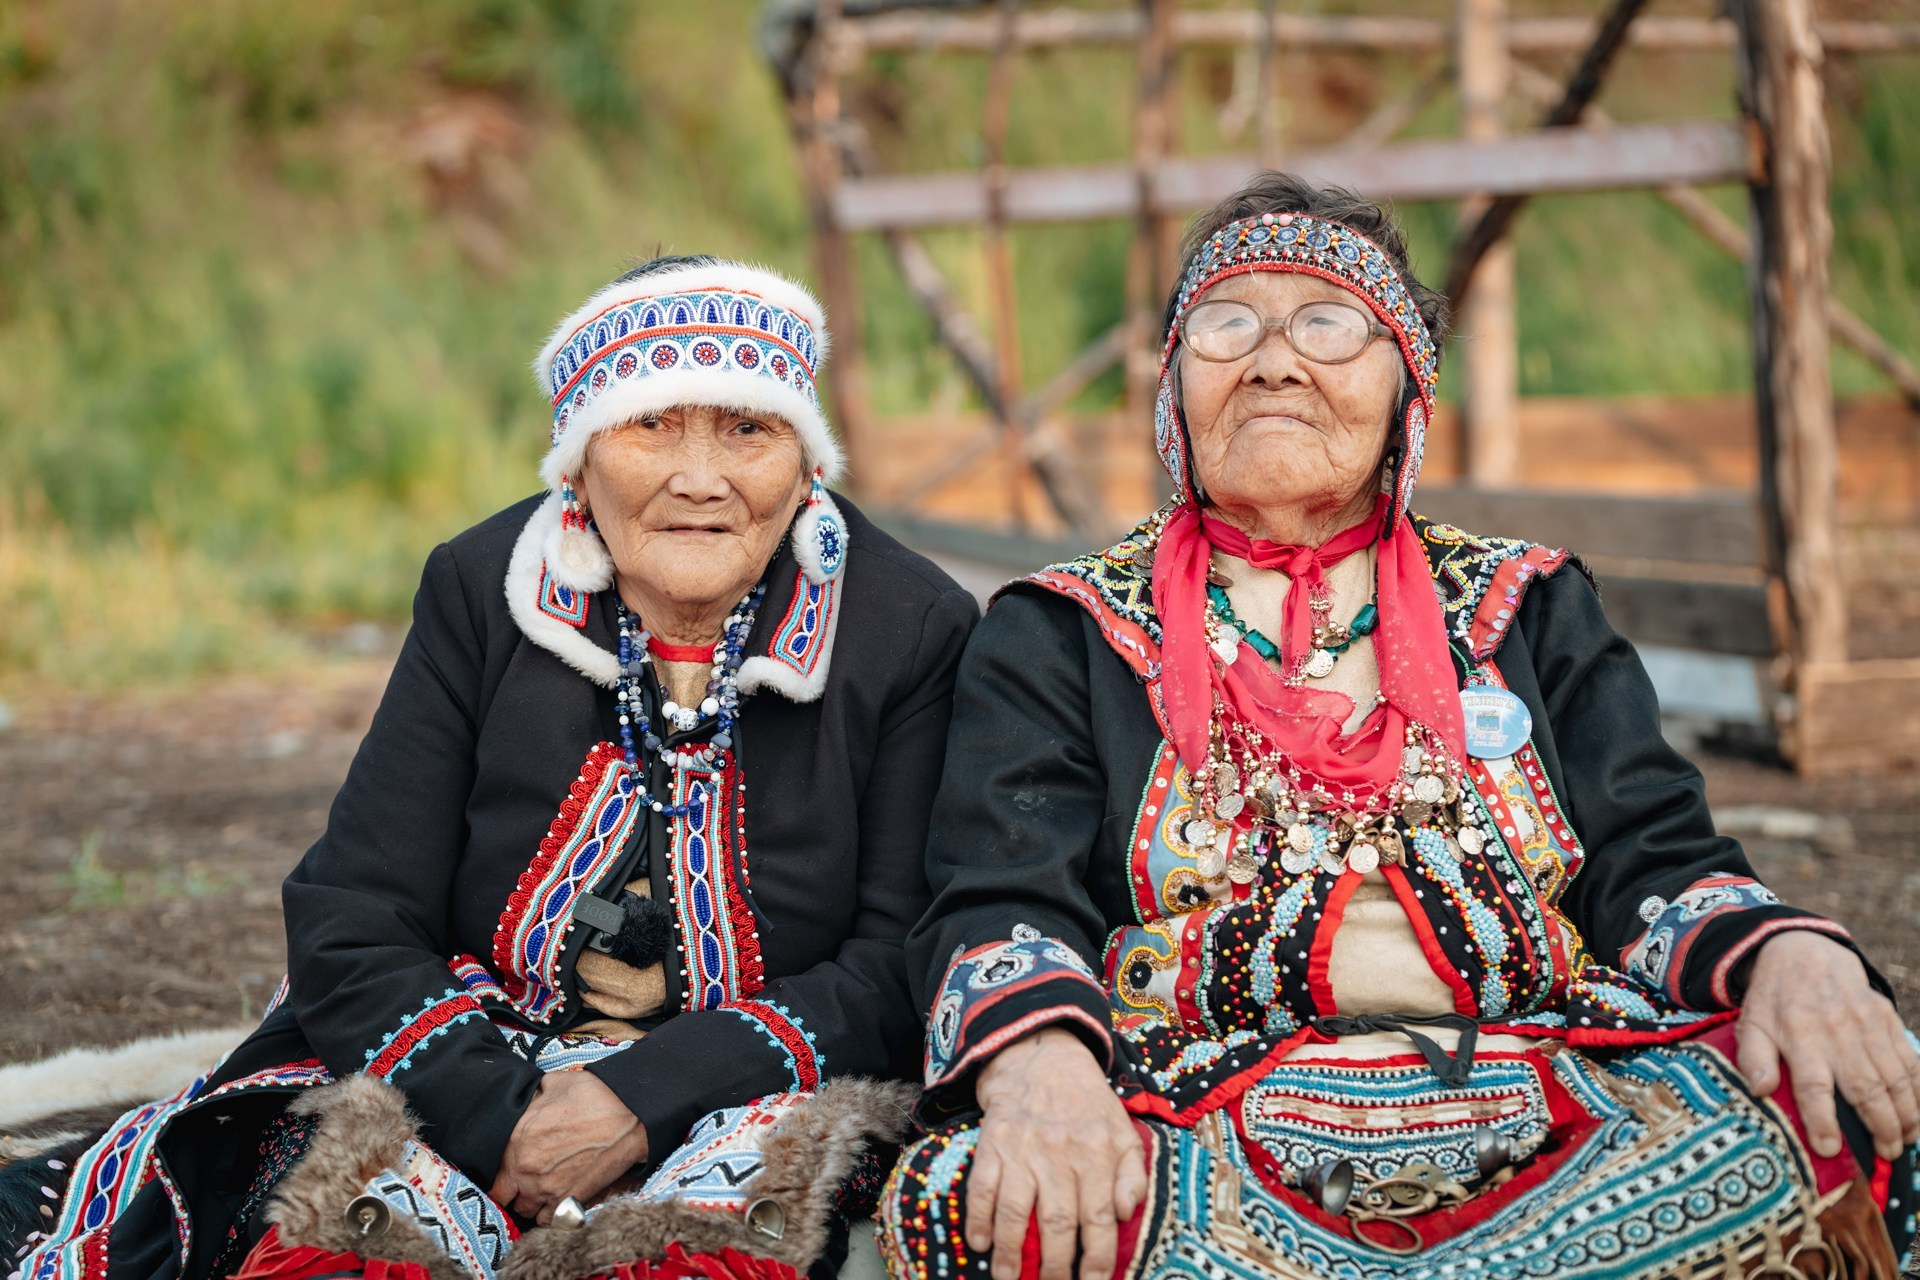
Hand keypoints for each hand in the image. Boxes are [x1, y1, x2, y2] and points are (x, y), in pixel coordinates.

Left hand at [489, 1070, 648, 1222]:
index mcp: (516, 1141)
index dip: (498, 1173)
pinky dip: (550, 1214)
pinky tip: (557, 1201)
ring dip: (530, 1202)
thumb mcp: (554, 1084)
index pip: (492, 1174)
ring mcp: (546, 1190)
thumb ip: (532, 1098)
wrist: (629, 1117)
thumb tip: (528, 1100)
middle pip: (505, 1197)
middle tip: (524, 1181)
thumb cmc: (594, 1097)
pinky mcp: (569, 1201)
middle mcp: (525, 1170)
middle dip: (512, 1190)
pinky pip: (548, 1221)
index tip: (506, 1171)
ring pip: (525, 1210)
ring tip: (542, 1190)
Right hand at [967, 1028, 1146, 1279]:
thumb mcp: (1123, 1131)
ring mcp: (1022, 1149)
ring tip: (1009, 1279)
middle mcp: (1060, 1153)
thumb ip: (1133, 1174)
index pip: (1100, 1216)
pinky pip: (981, 1186)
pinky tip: (977, 1243)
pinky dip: (977, 1217)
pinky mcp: (992, 1143)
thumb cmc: (1087, 1103)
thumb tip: (1127, 1214)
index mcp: (1097, 1152)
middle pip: (1058, 1222)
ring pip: (1015, 1210)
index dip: (1098, 1257)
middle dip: (1056, 1267)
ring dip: (1010, 1252)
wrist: (1041, 1057)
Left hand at [1735, 930, 1919, 1161]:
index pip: (1812, 1086)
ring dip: (1905, 1114)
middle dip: (1880, 1126)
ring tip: (1904, 1141)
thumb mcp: (1751, 1024)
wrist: (1805, 953)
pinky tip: (1918, 1112)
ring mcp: (1867, 1025)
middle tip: (1885, 1154)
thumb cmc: (1776, 999)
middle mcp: (1837, 1032)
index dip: (1821, 1120)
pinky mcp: (1887, 1019)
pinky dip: (1919, 1089)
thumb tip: (1759, 1090)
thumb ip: (1753, 1058)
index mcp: (1799, 1036)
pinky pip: (1910, 1059)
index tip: (1828, 1148)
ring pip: (1895, 1078)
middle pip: (1865, 1087)